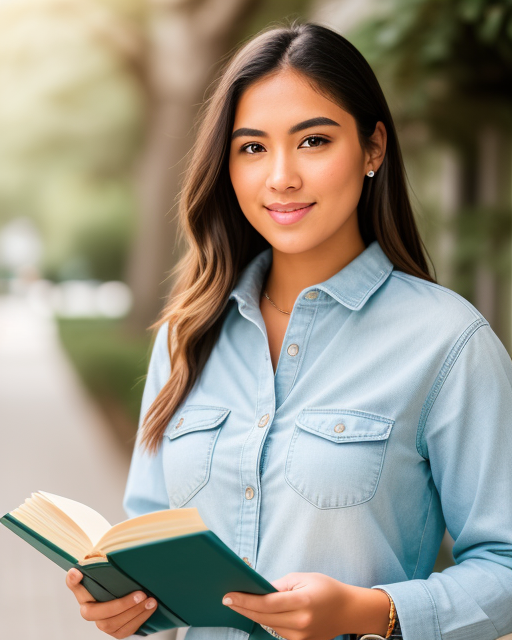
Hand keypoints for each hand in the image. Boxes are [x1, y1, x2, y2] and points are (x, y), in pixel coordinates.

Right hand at [65, 568, 157, 637]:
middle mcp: (89, 609)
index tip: (76, 572)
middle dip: (121, 605)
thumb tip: (96, 558)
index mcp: (85, 592)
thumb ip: (104, 565)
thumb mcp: (113, 572)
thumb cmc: (119, 580)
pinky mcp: (115, 631)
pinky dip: (139, 619)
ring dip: (134, 612)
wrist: (131, 594)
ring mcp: (101, 623)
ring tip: (151, 601)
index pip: (74, 584)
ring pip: (112, 624)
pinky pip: (125, 630)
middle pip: (97, 613)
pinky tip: (150, 609)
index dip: (73, 581)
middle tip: (141, 594)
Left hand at [222, 572, 350, 639]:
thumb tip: (258, 590)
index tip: (229, 596)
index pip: (267, 603)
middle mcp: (301, 623)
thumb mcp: (303, 578)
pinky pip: (278, 631)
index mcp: (302, 602)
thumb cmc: (326, 589)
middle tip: (227, 599)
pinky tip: (256, 612)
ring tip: (238, 603)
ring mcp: (301, 637)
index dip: (245, 600)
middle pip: (263, 617)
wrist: (348, 610)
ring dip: (252, 615)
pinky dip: (266, 621)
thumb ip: (279, 586)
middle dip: (243, 608)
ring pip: (269, 626)